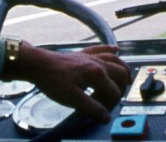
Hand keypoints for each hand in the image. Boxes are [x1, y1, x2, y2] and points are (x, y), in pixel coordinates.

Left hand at [7, 43, 129, 122]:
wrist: (38, 64)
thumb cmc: (53, 81)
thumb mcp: (72, 99)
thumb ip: (92, 108)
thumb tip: (106, 117)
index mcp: (97, 73)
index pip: (114, 91)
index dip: (112, 104)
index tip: (104, 113)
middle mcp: (98, 62)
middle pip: (121, 73)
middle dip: (123, 87)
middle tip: (117, 98)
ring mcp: (91, 56)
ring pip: (115, 59)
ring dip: (123, 69)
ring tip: (127, 79)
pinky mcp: (83, 53)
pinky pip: (102, 48)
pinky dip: (111, 50)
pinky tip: (116, 49)